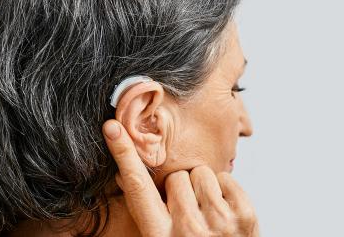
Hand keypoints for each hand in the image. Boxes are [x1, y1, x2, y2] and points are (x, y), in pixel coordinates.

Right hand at [103, 120, 259, 236]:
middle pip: (176, 176)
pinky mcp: (244, 214)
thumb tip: (128, 174)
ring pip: (200, 172)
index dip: (123, 156)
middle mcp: (188, 231)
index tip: (113, 129)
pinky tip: (224, 209)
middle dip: (182, 187)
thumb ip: (150, 211)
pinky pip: (224, 176)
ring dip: (202, 187)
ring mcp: (219, 222)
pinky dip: (224, 188)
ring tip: (207, 210)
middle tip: (190, 209)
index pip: (137, 188)